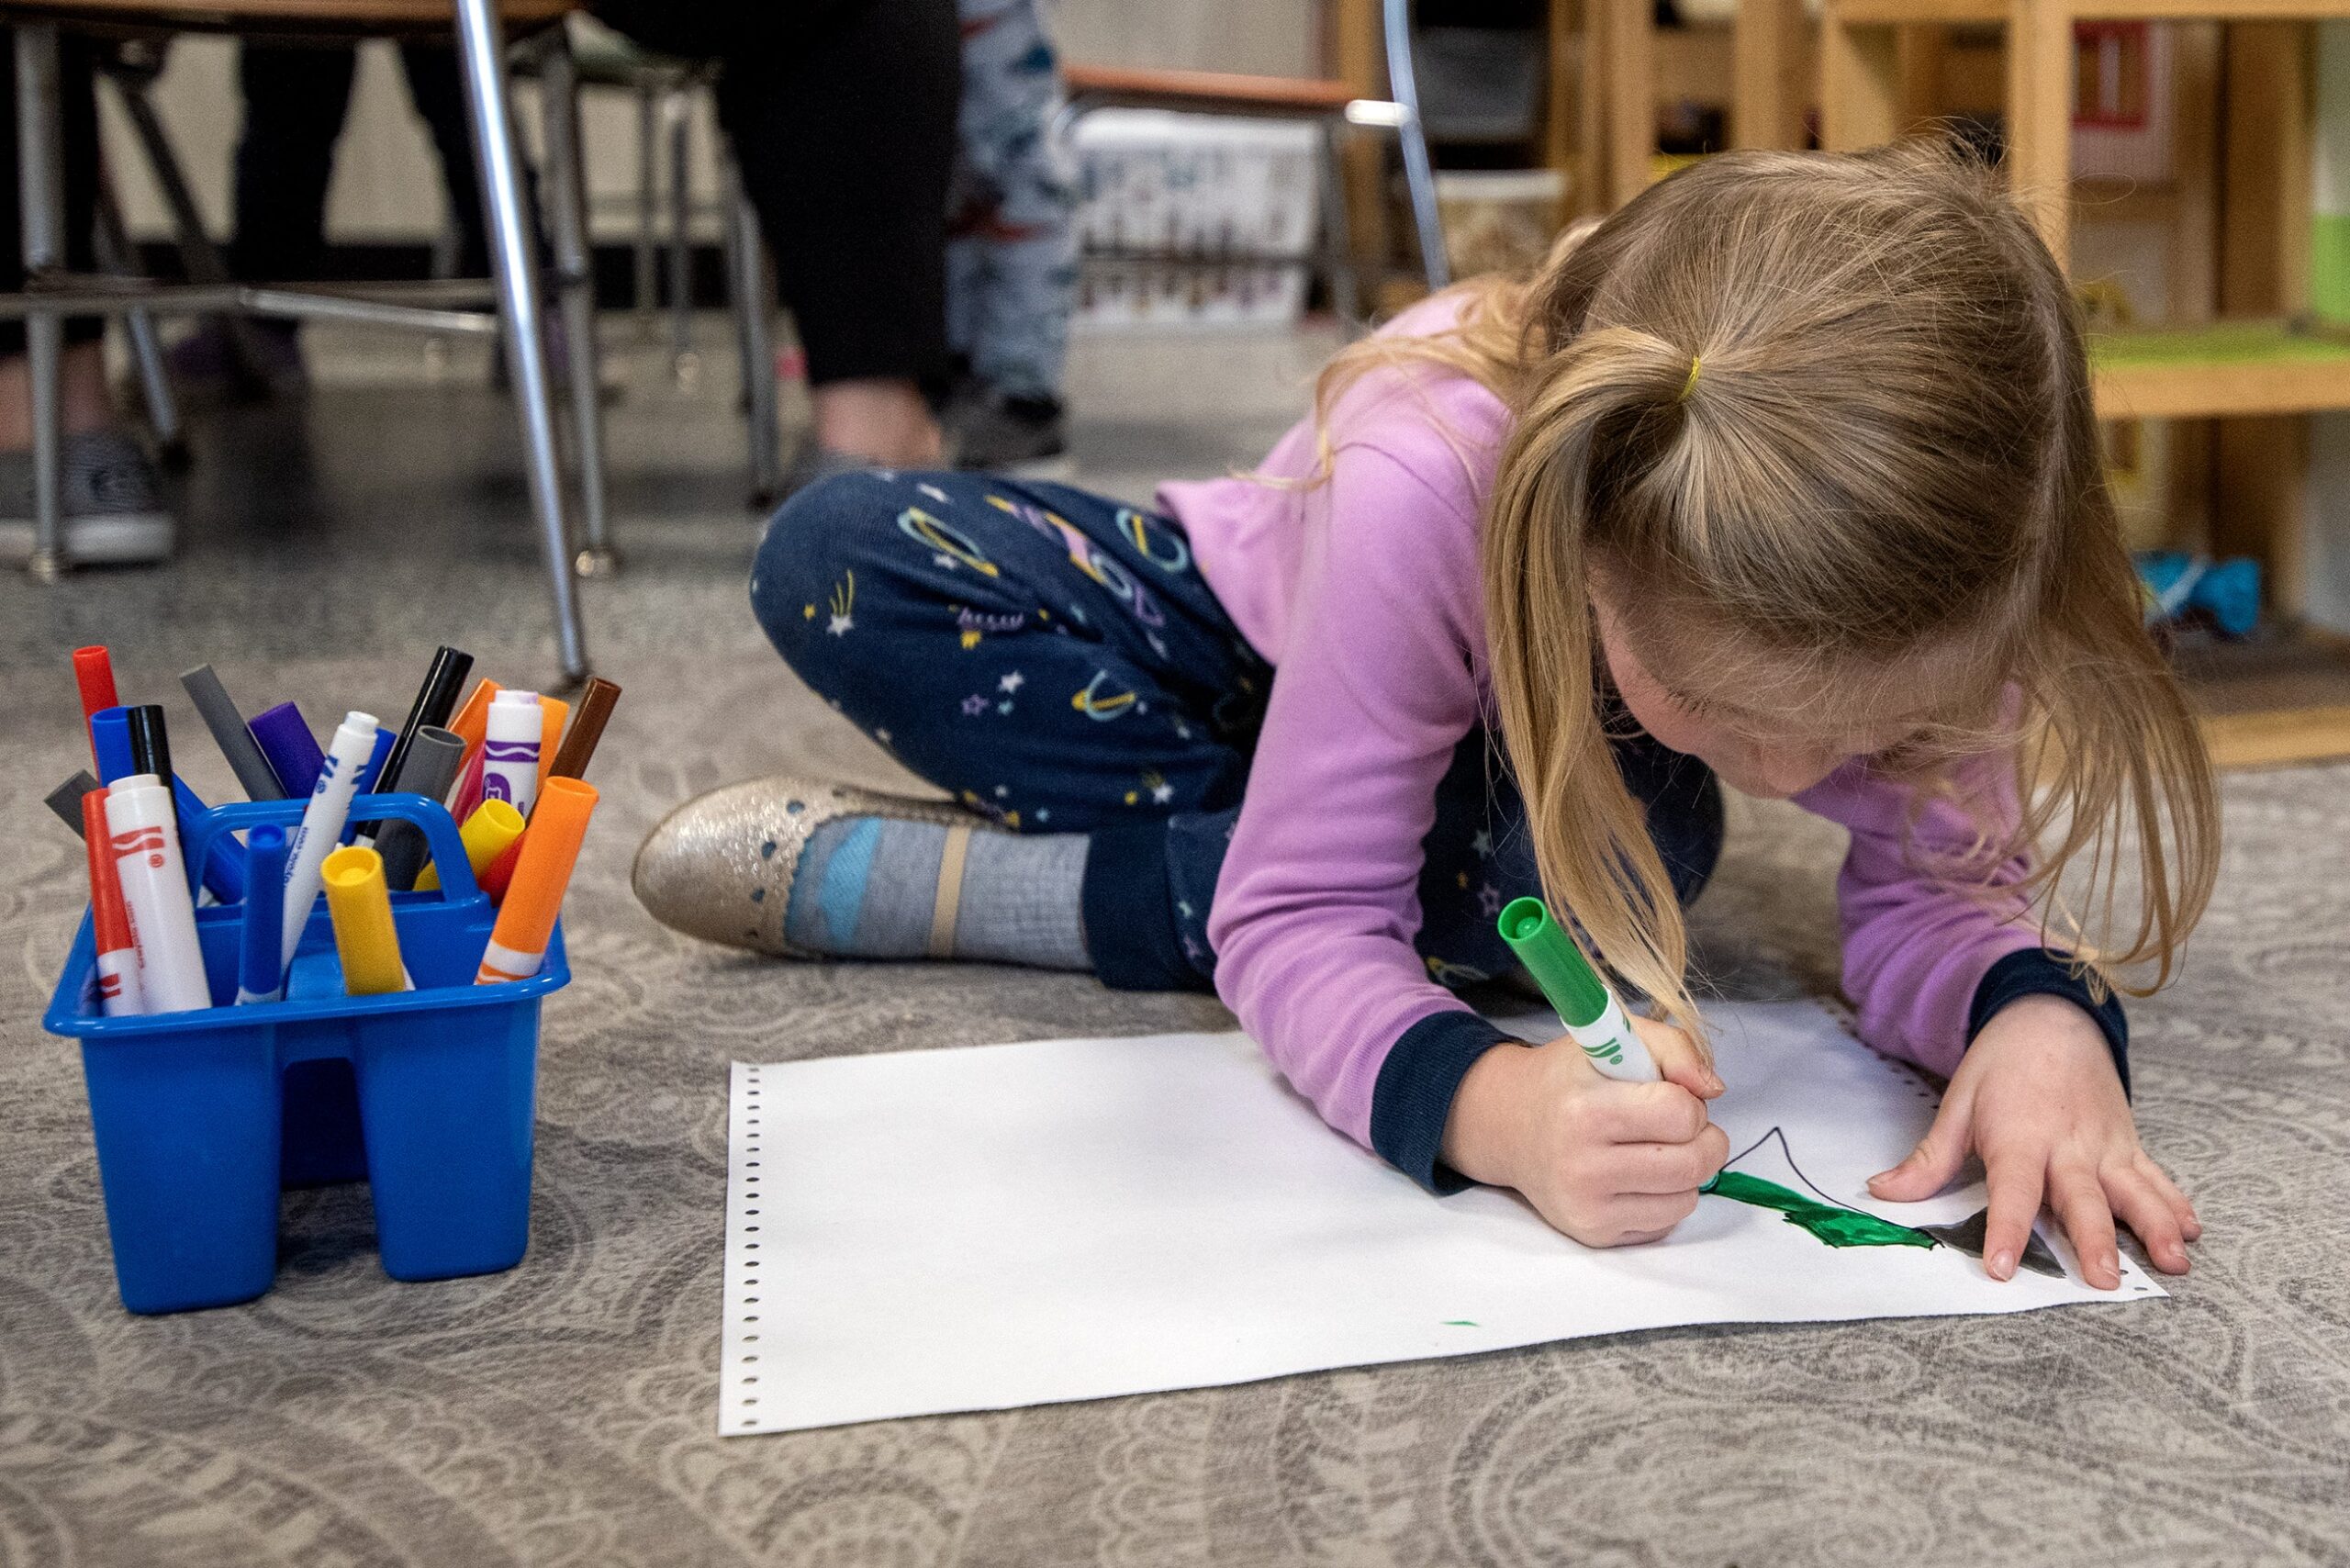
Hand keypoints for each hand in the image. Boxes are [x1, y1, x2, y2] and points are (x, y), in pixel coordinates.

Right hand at [1442, 1014, 1727, 1246]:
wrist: (1510, 1126)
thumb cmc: (1568, 1079)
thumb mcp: (1615, 1039)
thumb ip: (1673, 1048)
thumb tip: (1714, 1089)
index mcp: (1586, 1110)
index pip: (1680, 1114)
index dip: (1689, 1102)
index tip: (1671, 1096)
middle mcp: (1582, 1166)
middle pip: (1692, 1164)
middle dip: (1705, 1140)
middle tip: (1685, 1126)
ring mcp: (1587, 1206)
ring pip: (1686, 1199)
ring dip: (1688, 1171)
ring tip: (1658, 1148)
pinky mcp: (1595, 1234)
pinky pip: (1666, 1223)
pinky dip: (1666, 1198)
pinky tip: (1639, 1175)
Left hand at [1867, 994, 2199, 1288]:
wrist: (2051, 1017)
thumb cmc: (2001, 1065)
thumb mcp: (1957, 1104)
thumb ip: (1929, 1159)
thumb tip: (1882, 1192)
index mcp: (2019, 1138)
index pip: (2012, 1192)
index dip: (2007, 1230)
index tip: (2003, 1268)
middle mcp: (2067, 1145)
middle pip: (2082, 1199)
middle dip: (2094, 1240)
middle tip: (2104, 1280)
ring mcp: (2104, 1145)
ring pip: (2134, 1191)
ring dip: (2155, 1226)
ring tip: (2174, 1261)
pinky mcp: (2128, 1142)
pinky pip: (2155, 1176)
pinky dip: (2175, 1202)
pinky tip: (2193, 1230)